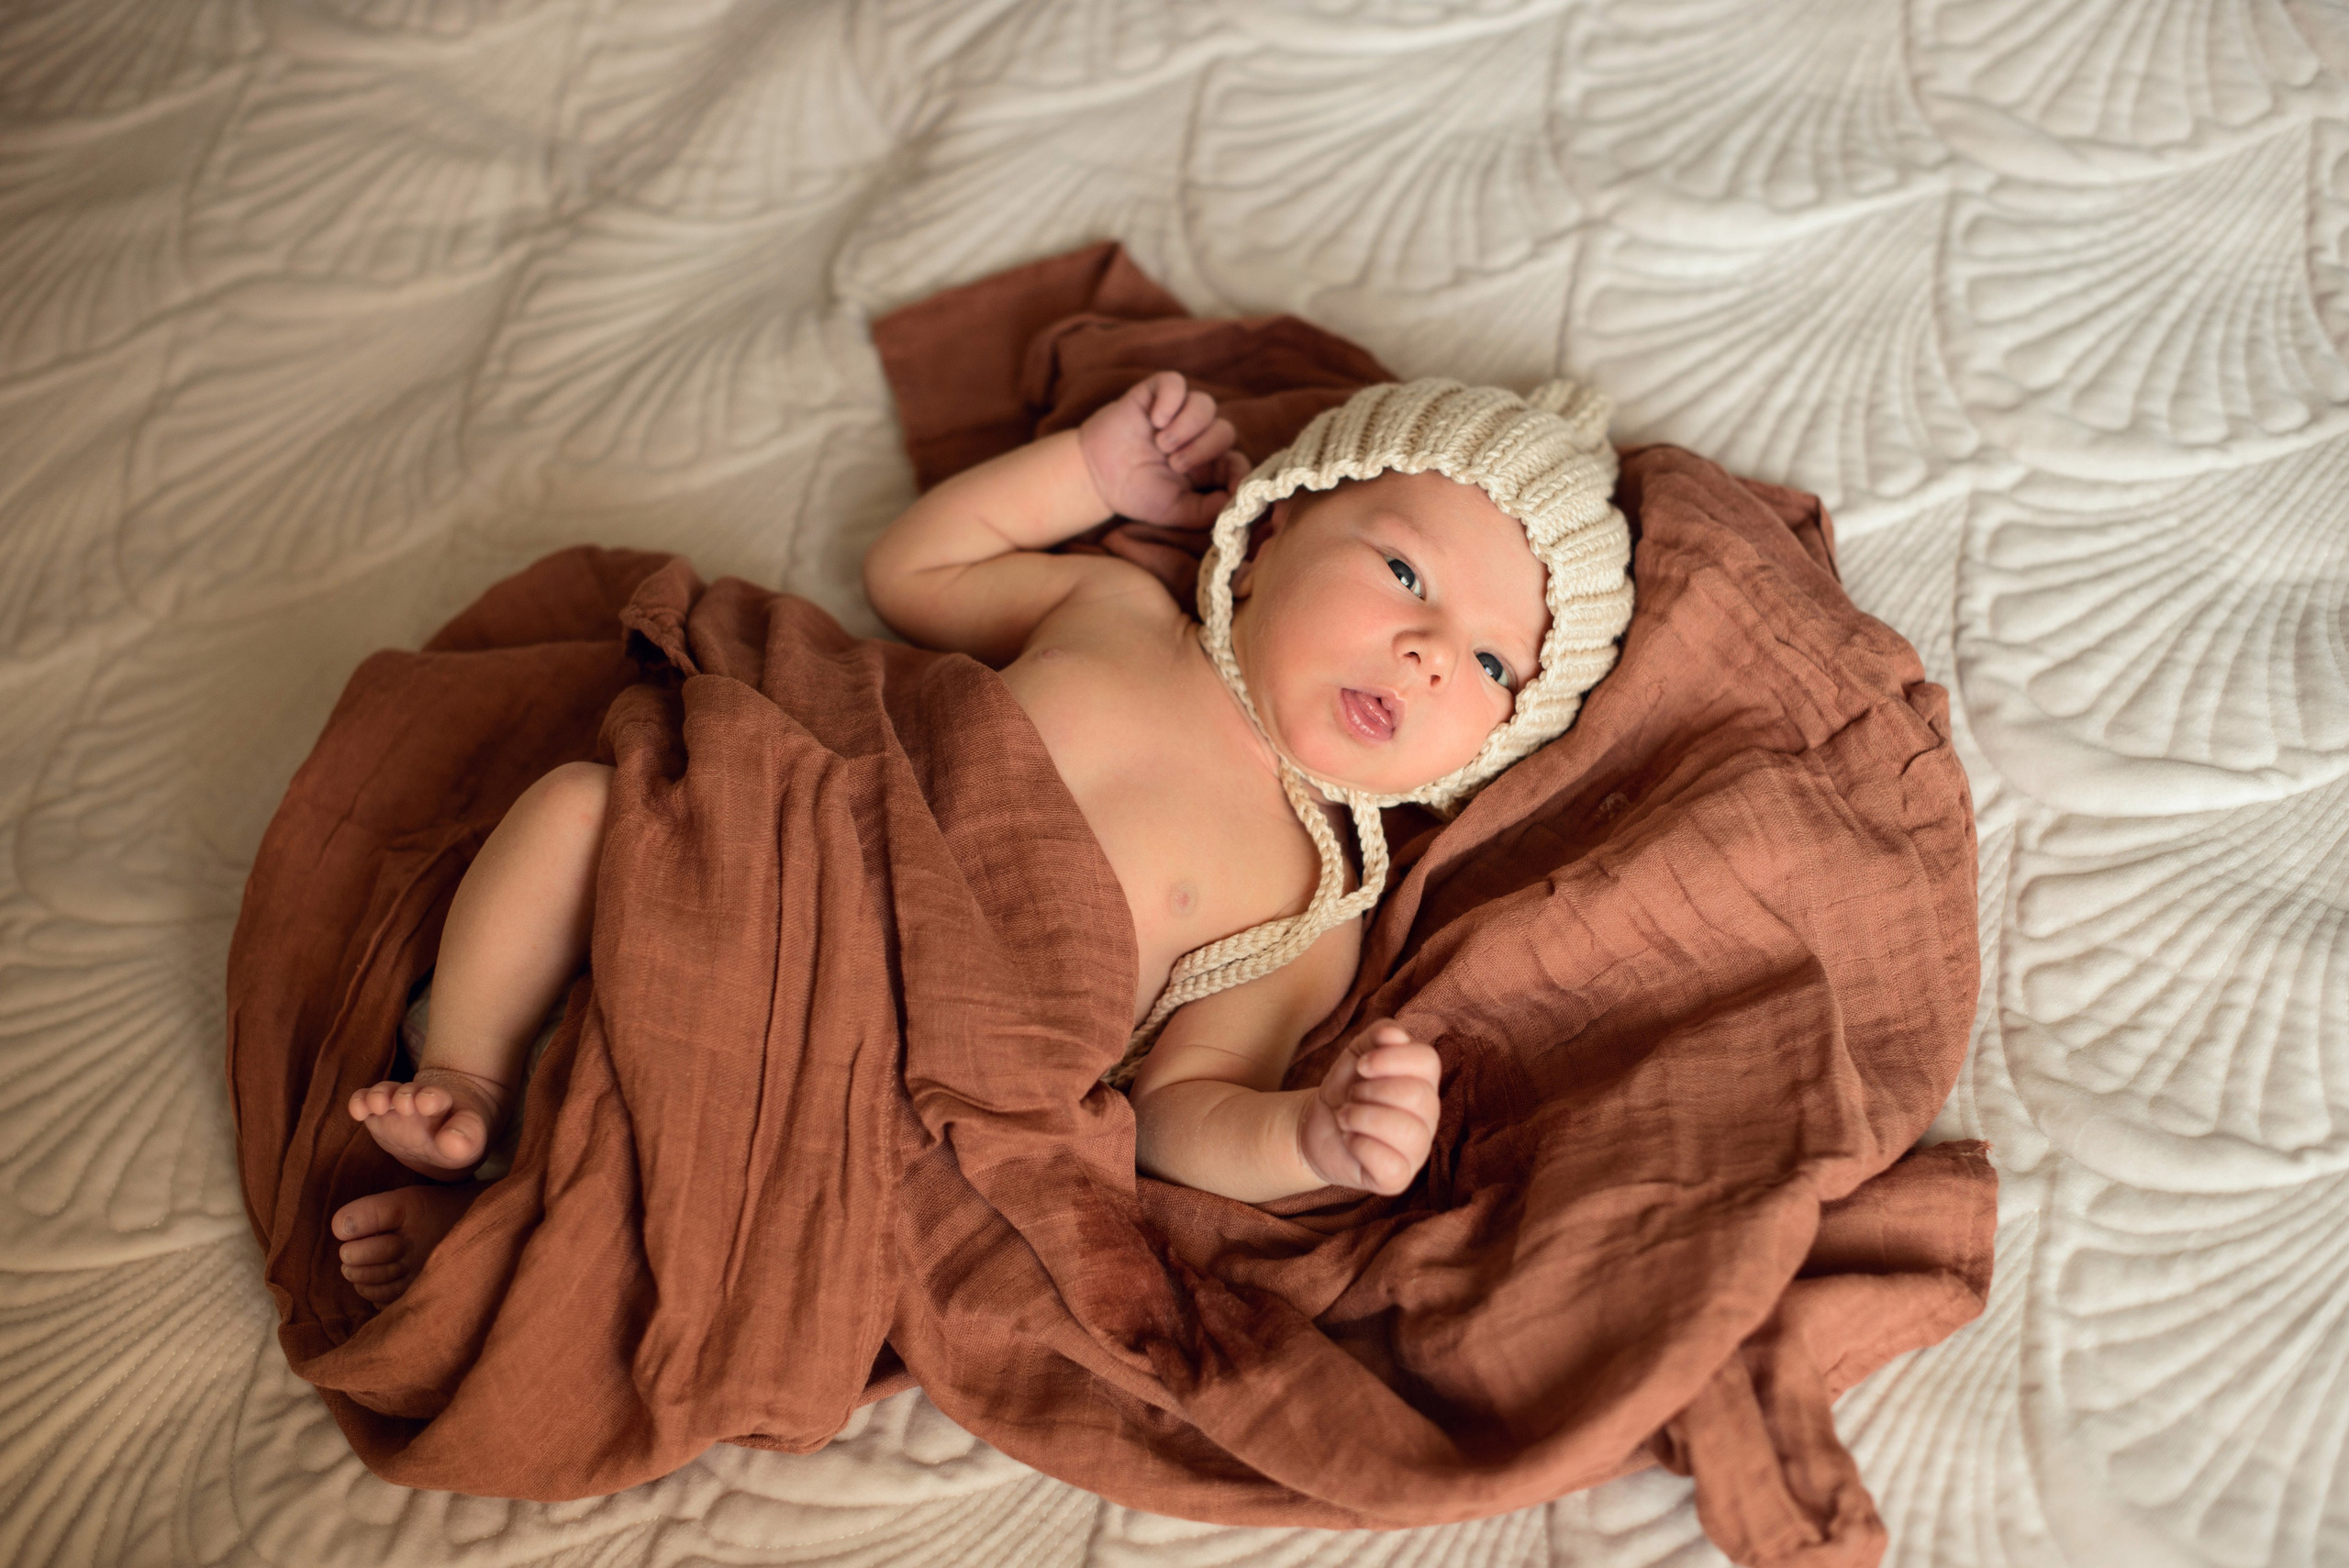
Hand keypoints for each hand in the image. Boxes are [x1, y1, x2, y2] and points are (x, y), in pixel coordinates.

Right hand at [1078, 371, 1250, 528]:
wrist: (1096, 477)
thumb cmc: (1137, 493)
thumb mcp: (1176, 511)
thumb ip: (1208, 511)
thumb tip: (1237, 500)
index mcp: (1207, 466)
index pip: (1238, 462)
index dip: (1238, 472)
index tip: (1227, 486)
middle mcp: (1197, 437)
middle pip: (1225, 430)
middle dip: (1204, 448)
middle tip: (1174, 464)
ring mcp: (1177, 414)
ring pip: (1205, 404)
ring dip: (1188, 425)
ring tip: (1161, 443)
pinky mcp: (1155, 395)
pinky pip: (1175, 382)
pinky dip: (1171, 399)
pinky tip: (1155, 419)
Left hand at [1295, 1020, 1441, 1194]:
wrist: (1317, 1125)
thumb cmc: (1346, 1089)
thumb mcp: (1357, 1053)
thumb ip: (1378, 1034)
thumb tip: (1394, 1034)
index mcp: (1424, 1082)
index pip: (1428, 1060)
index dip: (1390, 1058)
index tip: (1361, 1066)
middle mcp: (1428, 1116)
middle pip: (1417, 1095)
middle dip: (1371, 1091)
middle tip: (1352, 1097)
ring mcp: (1417, 1150)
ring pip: (1408, 1132)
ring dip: (1363, 1118)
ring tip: (1346, 1118)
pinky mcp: (1399, 1178)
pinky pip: (1391, 1164)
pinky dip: (1361, 1147)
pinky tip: (1351, 1141)